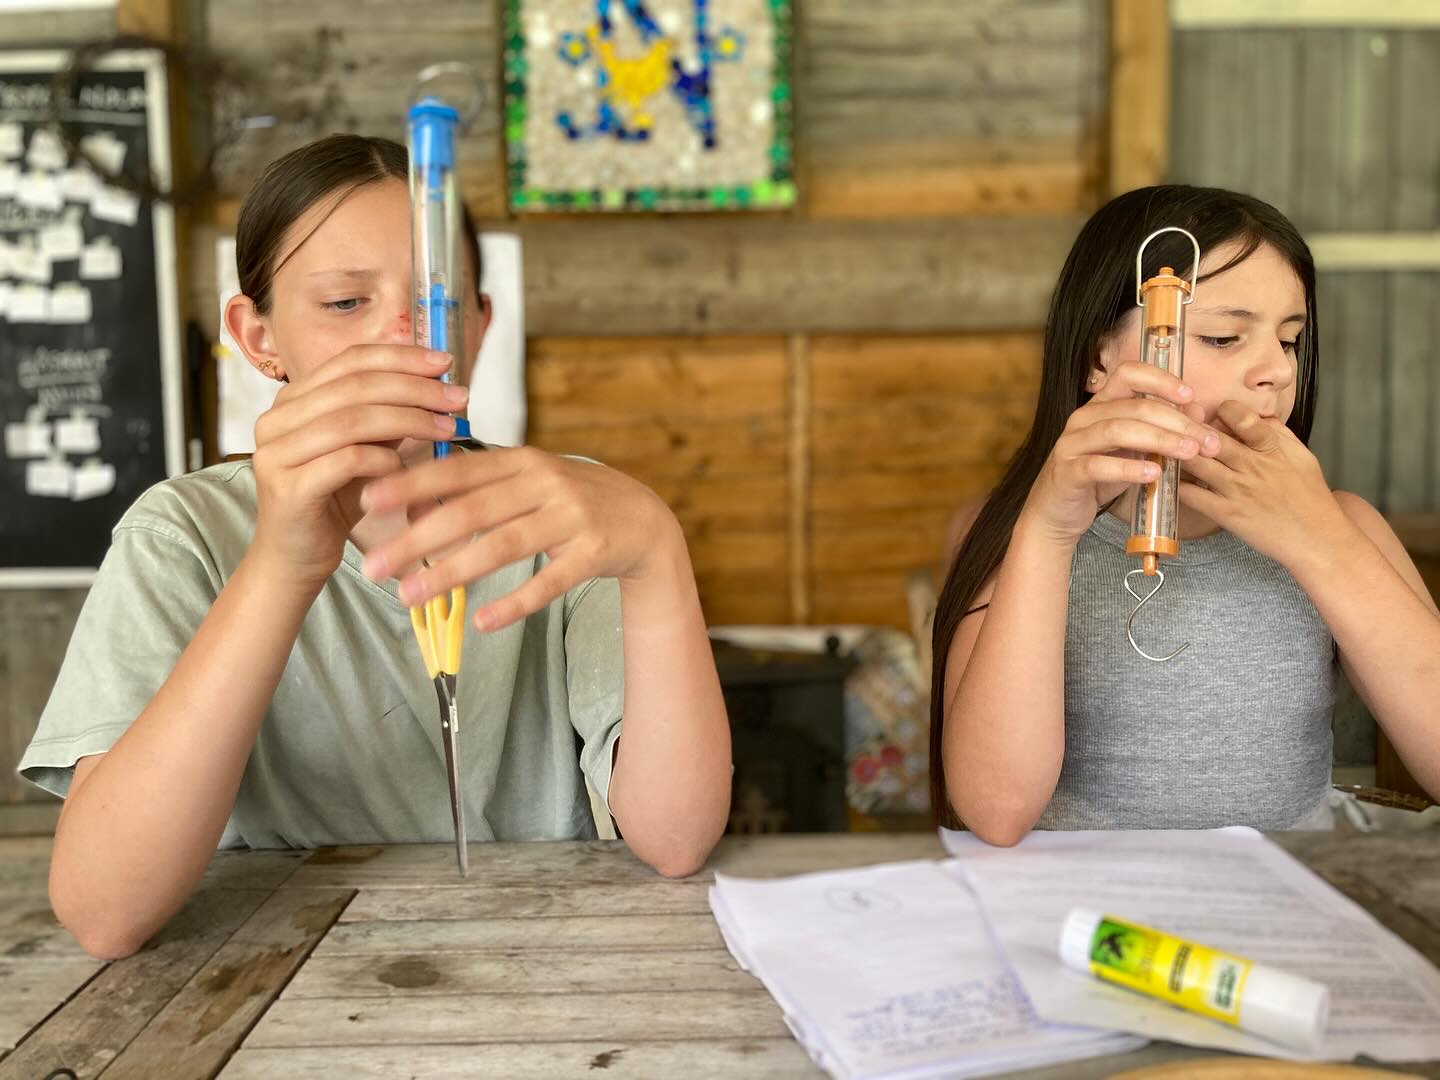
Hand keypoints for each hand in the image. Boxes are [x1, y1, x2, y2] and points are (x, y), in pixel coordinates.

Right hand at [248, 345, 466, 590]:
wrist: (295, 559)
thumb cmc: (334, 501)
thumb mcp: (364, 449)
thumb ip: (386, 418)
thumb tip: (435, 385)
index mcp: (293, 399)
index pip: (350, 360)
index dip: (401, 357)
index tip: (445, 363)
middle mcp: (276, 418)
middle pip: (355, 386)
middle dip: (415, 388)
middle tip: (457, 398)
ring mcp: (276, 452)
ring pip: (352, 420)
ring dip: (409, 420)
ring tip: (446, 429)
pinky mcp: (287, 488)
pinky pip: (347, 460)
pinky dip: (384, 459)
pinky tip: (405, 467)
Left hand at [359, 447, 679, 631]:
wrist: (644, 518)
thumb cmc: (569, 500)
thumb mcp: (527, 481)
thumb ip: (476, 486)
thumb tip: (408, 500)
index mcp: (521, 461)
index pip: (457, 470)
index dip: (411, 483)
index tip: (367, 499)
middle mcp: (545, 483)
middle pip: (472, 510)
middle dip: (418, 537)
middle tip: (374, 565)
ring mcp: (572, 516)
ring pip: (504, 545)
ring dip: (453, 570)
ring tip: (410, 595)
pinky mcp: (594, 551)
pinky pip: (550, 581)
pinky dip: (515, 602)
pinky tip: (482, 622)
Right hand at [1023, 362, 1220, 545]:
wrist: (1057, 513)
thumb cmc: (1098, 478)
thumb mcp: (1134, 451)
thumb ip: (1162, 430)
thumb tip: (1197, 410)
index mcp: (1100, 405)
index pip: (1128, 374)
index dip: (1161, 380)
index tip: (1190, 395)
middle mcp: (1083, 417)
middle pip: (1134, 406)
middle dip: (1176, 421)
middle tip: (1206, 441)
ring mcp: (1072, 443)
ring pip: (1117, 430)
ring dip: (1159, 440)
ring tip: (1188, 453)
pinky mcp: (1067, 471)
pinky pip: (1098, 465)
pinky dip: (1128, 469)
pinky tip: (1154, 475)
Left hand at [1178, 401, 1346, 566]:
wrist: (1316, 537)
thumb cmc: (1309, 495)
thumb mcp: (1301, 455)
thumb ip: (1279, 433)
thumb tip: (1259, 415)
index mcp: (1271, 447)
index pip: (1241, 418)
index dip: (1223, 411)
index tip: (1216, 414)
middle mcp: (1251, 465)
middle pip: (1210, 438)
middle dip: (1191, 429)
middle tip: (1177, 426)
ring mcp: (1236, 489)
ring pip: (1196, 463)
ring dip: (1178, 454)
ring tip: (1166, 449)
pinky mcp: (1226, 513)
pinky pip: (1192, 495)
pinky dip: (1177, 485)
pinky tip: (1168, 479)